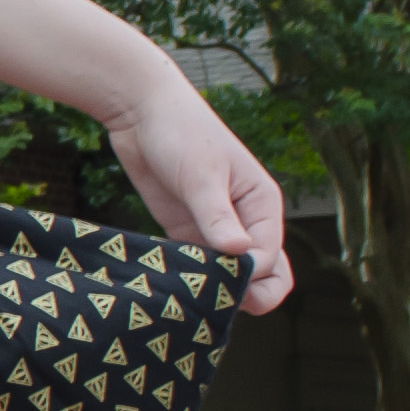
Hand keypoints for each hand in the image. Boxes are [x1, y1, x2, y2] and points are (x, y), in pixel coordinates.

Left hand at [97, 63, 293, 313]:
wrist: (141, 111)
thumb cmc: (180, 131)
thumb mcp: (200, 174)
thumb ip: (217, 216)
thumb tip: (241, 255)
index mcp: (263, 204)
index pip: (269, 259)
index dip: (247, 276)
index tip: (216, 276)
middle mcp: (246, 220)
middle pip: (264, 274)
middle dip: (245, 294)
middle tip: (212, 299)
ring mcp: (216, 228)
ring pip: (229, 275)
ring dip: (214, 289)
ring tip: (188, 296)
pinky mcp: (187, 232)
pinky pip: (198, 266)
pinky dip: (191, 280)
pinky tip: (172, 287)